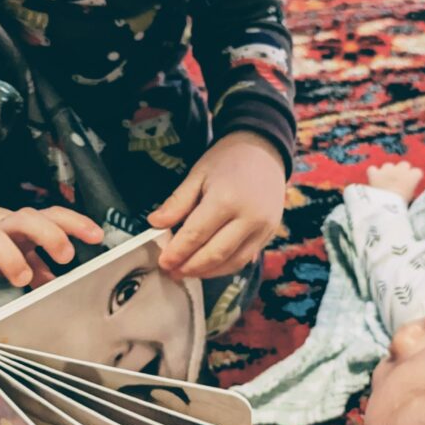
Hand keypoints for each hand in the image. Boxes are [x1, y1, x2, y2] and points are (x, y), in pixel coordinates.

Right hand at [0, 205, 103, 301]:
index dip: (75, 222)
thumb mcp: (22, 252)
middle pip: (25, 219)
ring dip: (9, 257)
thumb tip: (64, 284)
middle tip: (65, 256)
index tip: (97, 236)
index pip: (52, 215)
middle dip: (48, 234)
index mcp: (23, 227)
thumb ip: (42, 267)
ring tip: (22, 278)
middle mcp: (1, 228)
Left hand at [148, 131, 285, 278]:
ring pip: (232, 263)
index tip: (163, 262)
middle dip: (190, 267)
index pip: (196, 234)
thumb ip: (177, 202)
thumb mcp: (197, 174)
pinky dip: (224, 267)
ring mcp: (263, 229)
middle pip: (215, 254)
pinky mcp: (270, 235)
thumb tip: (154, 223)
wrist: (265, 151)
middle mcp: (249, 218)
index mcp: (227, 199)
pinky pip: (245, 259)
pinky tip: (208, 267)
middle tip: (171, 272)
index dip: (177, 252)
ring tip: (186, 273)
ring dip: (207, 273)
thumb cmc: (227, 160)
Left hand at [366, 162, 422, 202]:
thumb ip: (410, 191)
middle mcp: (401, 170)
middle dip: (402, 171)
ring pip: (388, 166)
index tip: (411, 184)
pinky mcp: (375, 174)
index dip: (413, 178)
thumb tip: (407, 192)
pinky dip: (373, 173)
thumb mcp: (411, 199)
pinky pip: (373, 169)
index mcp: (413, 176)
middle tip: (399, 182)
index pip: (417, 172)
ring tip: (386, 182)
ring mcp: (387, 170)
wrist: (386, 206)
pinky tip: (374, 179)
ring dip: (388, 172)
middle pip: (404, 165)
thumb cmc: (400, 205)